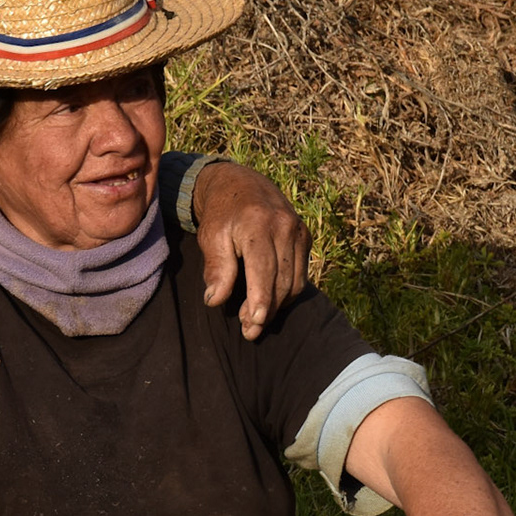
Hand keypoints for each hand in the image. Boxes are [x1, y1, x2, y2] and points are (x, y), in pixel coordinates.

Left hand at [193, 161, 311, 339]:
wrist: (240, 184)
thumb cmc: (221, 214)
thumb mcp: (210, 236)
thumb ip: (216, 268)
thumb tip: (215, 300)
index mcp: (258, 223)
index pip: (264, 269)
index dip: (261, 299)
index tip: (255, 323)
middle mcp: (284, 225)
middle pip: (282, 280)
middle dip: (267, 310)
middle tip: (249, 331)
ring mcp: (299, 230)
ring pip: (295, 281)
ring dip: (278, 305)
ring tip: (256, 320)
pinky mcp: (305, 236)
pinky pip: (301, 273)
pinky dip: (287, 292)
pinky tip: (270, 302)